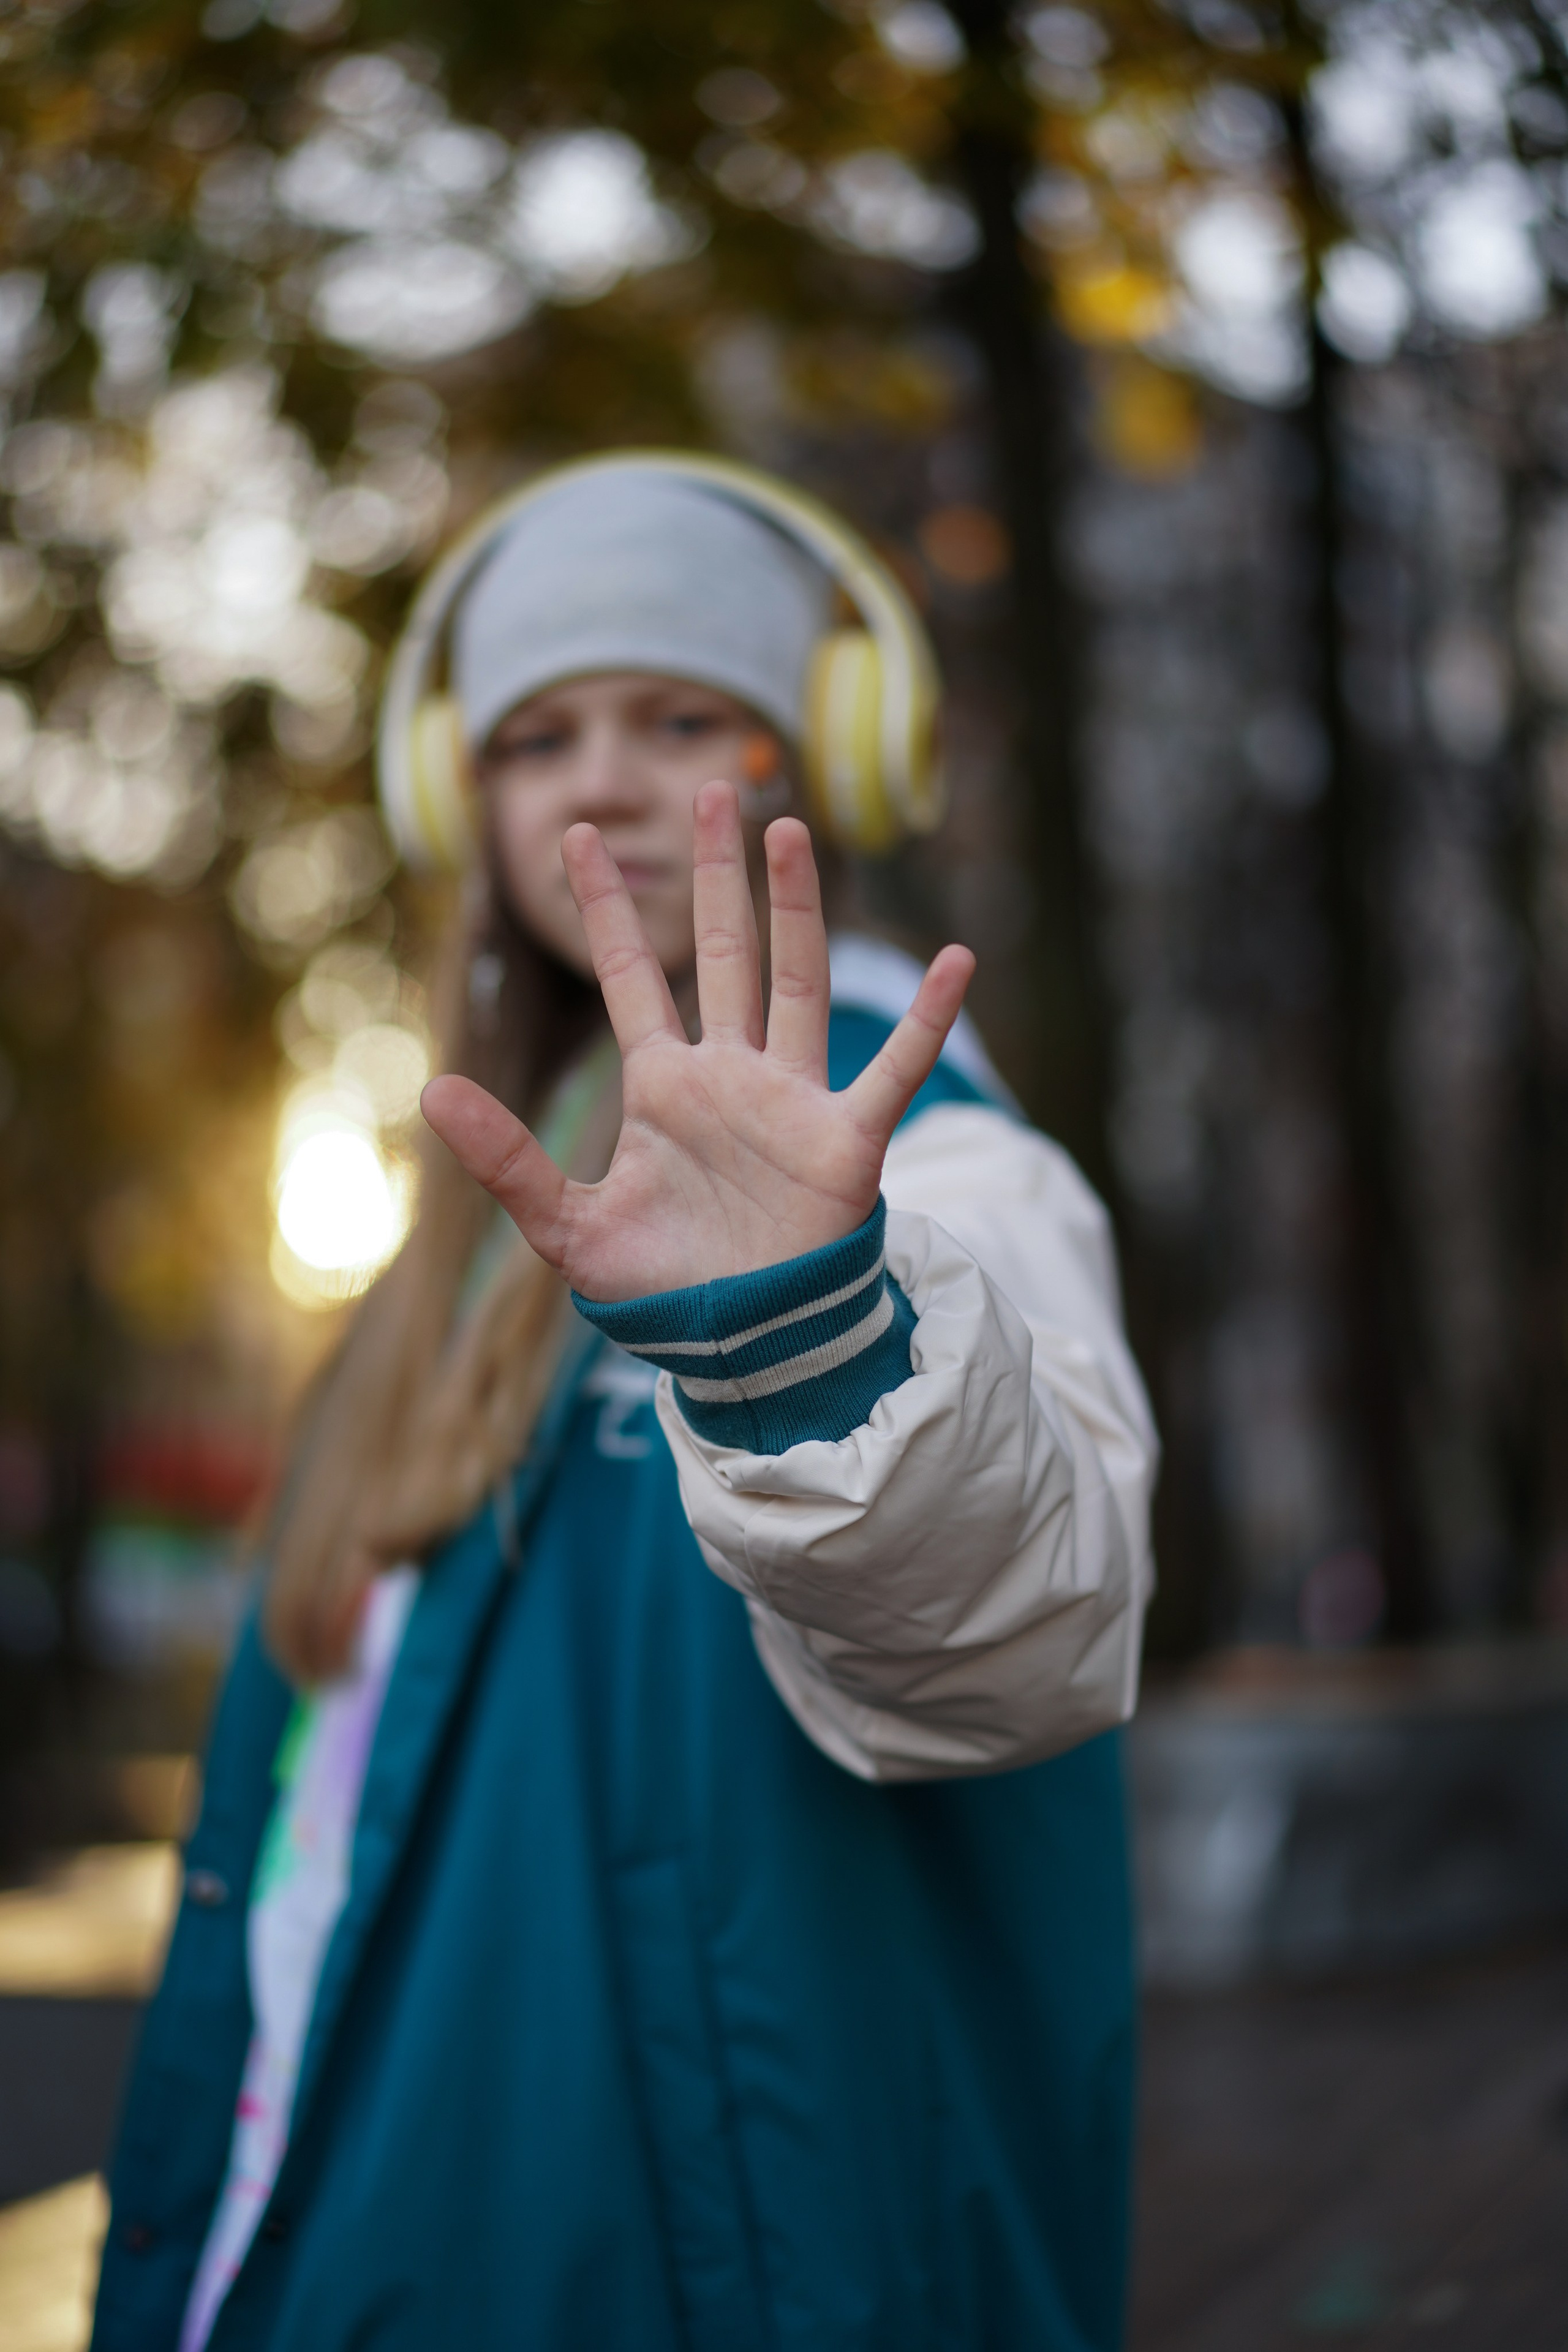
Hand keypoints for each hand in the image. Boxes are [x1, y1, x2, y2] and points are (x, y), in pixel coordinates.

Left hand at [421, 780, 974, 1301]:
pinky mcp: (846, 1140)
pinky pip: (895, 1070)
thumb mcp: (566, 1228)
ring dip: (797, 909)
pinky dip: (929, 1019)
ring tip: (789, 831)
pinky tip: (957, 960)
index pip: (630, 976)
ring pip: (796, 982)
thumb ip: (506, 1159)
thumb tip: (433, 1090)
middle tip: (712, 789)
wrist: (740, 1349)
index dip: (606, 907)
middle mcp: (730, 1075)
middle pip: (723, 952)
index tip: (577, 834)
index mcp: (663, 1087)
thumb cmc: (662, 1291)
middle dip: (716, 873)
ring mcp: (792, 1099)